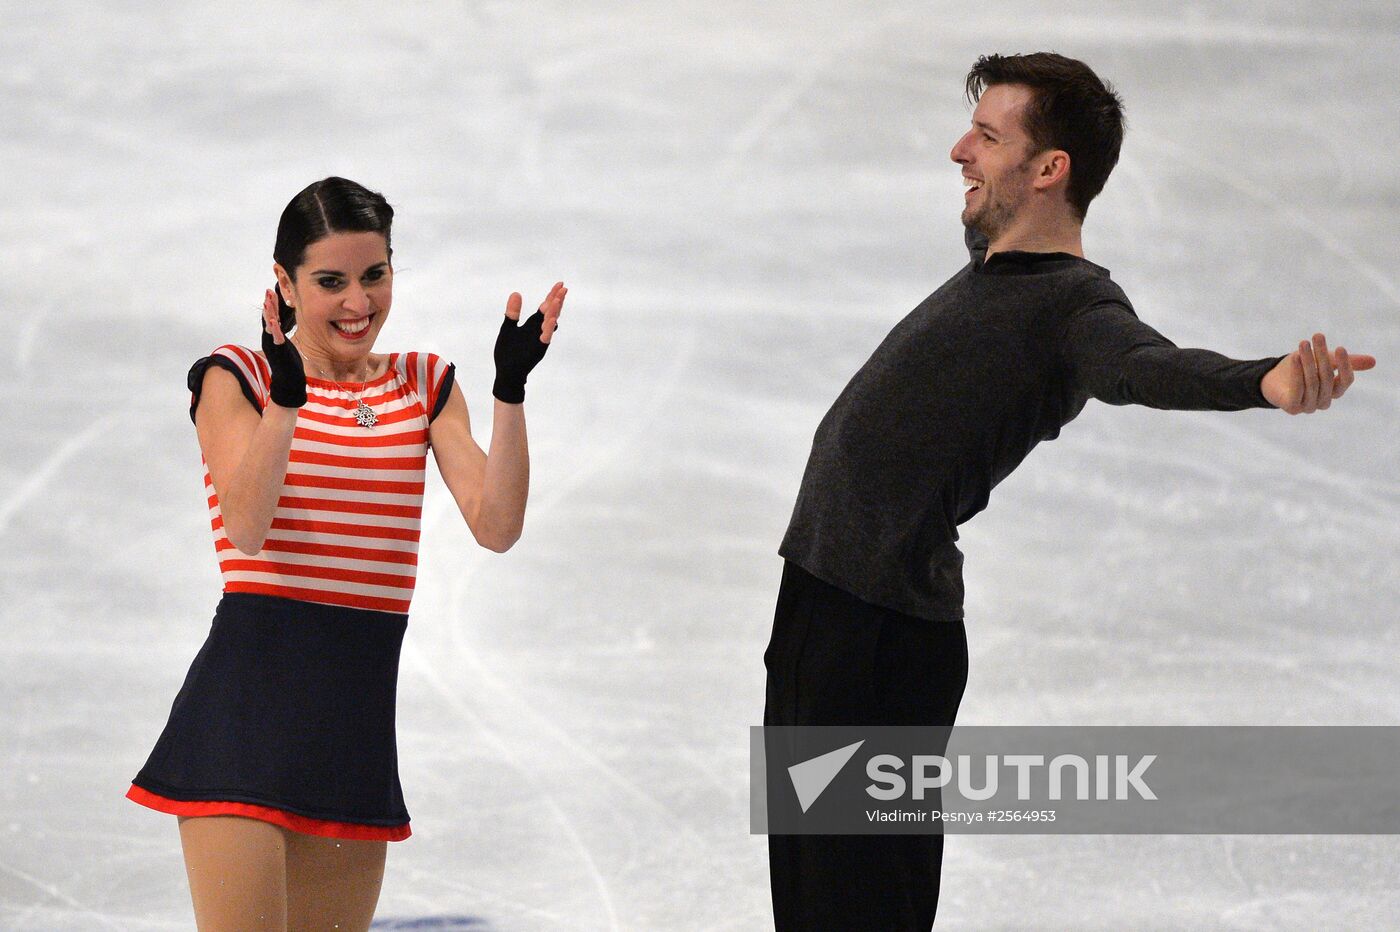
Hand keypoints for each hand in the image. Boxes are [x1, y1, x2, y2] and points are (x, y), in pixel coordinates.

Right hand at [261, 288, 306, 407]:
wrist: (288, 382)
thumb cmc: (288, 365)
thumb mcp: (285, 346)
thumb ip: (281, 336)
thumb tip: (282, 328)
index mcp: (273, 337)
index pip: (271, 317)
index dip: (271, 305)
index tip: (271, 292)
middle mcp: (271, 340)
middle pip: (268, 318)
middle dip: (268, 304)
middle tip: (268, 291)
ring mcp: (273, 345)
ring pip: (269, 326)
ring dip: (269, 314)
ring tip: (268, 301)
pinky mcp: (279, 351)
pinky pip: (276, 338)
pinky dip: (274, 329)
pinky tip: (274, 321)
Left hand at [492, 281, 566, 403]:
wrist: (506, 373)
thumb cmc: (507, 352)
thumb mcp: (508, 328)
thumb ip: (513, 312)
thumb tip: (516, 293)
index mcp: (533, 324)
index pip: (545, 307)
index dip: (552, 295)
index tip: (560, 284)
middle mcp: (539, 330)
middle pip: (550, 312)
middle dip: (557, 301)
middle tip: (564, 288)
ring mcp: (540, 340)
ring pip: (550, 323)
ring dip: (554, 312)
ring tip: (557, 300)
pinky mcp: (538, 349)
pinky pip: (545, 338)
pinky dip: (548, 329)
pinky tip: (550, 320)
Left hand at [1260, 332, 1374, 413]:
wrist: (1272, 379)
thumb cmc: (1302, 368)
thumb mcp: (1325, 361)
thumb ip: (1347, 362)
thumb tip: (1374, 362)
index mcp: (1335, 391)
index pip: (1346, 380)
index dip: (1345, 365)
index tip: (1340, 347)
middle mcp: (1324, 401)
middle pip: (1326, 377)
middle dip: (1321, 355)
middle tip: (1317, 336)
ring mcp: (1309, 407)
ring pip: (1312, 381)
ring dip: (1307, 360)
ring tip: (1303, 343)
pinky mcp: (1293, 408)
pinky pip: (1297, 388)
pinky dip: (1296, 371)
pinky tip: (1295, 357)